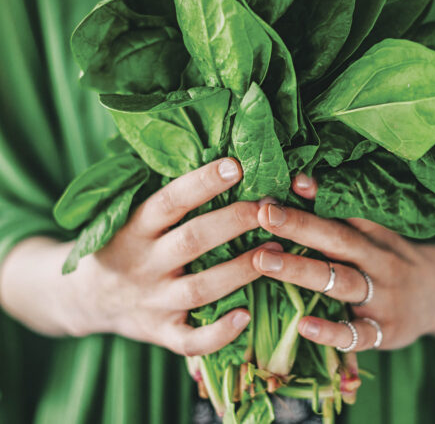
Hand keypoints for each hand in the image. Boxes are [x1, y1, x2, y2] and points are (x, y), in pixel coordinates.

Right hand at [1, 158, 272, 357]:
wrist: (86, 298)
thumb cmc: (122, 247)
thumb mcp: (129, 218)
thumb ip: (165, 201)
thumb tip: (218, 165)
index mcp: (133, 229)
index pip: (169, 201)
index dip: (202, 182)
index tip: (236, 165)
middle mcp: (143, 264)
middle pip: (192, 241)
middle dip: (234, 221)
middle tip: (269, 207)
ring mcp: (152, 302)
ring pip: (201, 288)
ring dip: (241, 270)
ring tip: (277, 250)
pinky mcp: (159, 333)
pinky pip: (190, 340)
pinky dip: (219, 333)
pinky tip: (246, 316)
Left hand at [251, 174, 434, 351]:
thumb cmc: (390, 259)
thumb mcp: (373, 234)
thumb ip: (338, 214)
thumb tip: (298, 182)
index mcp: (374, 235)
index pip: (343, 213)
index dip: (314, 199)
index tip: (283, 187)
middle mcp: (379, 262)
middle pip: (338, 241)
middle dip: (300, 226)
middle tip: (264, 215)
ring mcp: (383, 298)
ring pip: (342, 282)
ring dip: (301, 271)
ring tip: (263, 261)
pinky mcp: (385, 332)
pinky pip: (357, 334)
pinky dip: (331, 332)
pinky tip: (303, 325)